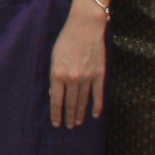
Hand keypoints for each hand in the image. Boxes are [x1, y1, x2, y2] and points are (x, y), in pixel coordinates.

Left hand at [49, 5, 108, 128]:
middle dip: (68, 116)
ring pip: (83, 101)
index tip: (56, 123)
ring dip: (80, 113)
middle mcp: (73, 78)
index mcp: (58, 74)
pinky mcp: (99, 74)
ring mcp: (87, 77)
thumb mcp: (54, 57)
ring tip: (78, 123)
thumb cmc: (66, 40)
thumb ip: (54, 77)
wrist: (85, 27)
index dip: (56, 114)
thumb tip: (54, 94)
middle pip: (70, 103)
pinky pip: (98, 94)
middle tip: (69, 127)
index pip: (56, 100)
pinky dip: (97, 105)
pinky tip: (95, 114)